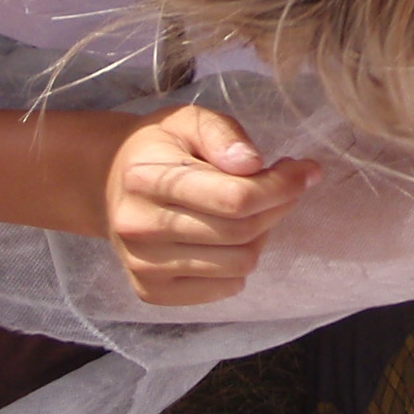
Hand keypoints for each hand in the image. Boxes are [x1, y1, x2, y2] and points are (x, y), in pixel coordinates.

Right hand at [106, 106, 320, 304]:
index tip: (305, 171)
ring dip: (260, 236)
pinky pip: (224, 288)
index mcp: (145, 178)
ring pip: (238, 264)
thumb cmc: (159, 148)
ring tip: (251, 211)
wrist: (107, 182)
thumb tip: (254, 165)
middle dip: (278, 207)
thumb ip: (223, 135)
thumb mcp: (188, 121)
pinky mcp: (150, 292)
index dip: (282, 187)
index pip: (235, 197)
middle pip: (241, 232)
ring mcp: (142, 265)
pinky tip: (228, 238)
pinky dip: (239, 264)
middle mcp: (139, 227)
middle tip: (284, 186)